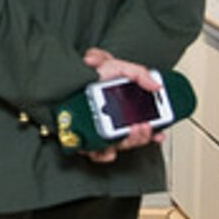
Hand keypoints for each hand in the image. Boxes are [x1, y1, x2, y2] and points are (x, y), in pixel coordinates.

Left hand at [81, 48, 162, 162]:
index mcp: (119, 109)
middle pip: (131, 138)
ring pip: (118, 147)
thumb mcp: (114, 65)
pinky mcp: (83, 139)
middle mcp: (109, 122)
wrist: (58, 74)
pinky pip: (96, 154)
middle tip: (145, 127)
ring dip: (129, 142)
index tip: (160, 131)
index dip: (153, 132)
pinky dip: (104, 153)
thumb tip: (155, 85)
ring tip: (131, 130)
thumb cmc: (86, 72)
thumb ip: (137, 72)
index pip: (140, 125)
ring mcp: (96, 131)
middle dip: (142, 136)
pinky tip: (108, 146)